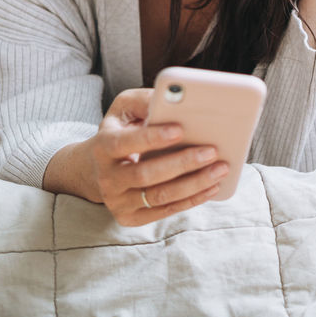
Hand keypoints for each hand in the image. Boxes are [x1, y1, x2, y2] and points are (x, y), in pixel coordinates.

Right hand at [82, 88, 228, 226]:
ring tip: (220, 169)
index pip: (124, 143)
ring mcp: (118, 201)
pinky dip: (192, 200)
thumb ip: (143, 101)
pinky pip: (165, 211)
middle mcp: (107, 178)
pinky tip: (212, 187)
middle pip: (146, 174)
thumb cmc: (119, 131)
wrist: (95, 170)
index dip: (152, 138)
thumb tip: (172, 98)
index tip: (180, 129)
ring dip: (194, 184)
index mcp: (102, 147)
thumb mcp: (124, 110)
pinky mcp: (130, 218)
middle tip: (213, 151)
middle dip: (183, 163)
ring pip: (160, 196)